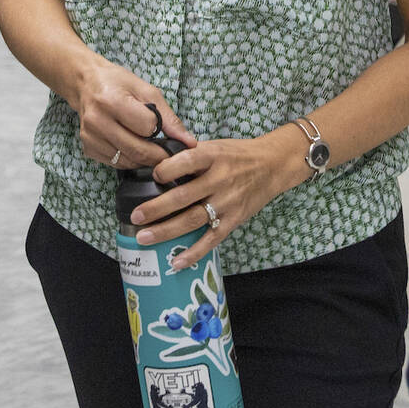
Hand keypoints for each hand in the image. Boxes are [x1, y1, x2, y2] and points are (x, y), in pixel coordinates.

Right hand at [72, 58, 196, 169]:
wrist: (87, 83)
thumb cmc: (118, 83)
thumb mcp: (147, 91)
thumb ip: (169, 118)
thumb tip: (189, 142)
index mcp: (112, 101)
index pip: (147, 127)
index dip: (160, 130)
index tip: (166, 131)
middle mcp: (98, 121)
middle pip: (138, 150)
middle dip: (159, 155)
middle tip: (169, 153)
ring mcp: (90, 137)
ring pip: (127, 161)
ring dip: (145, 160)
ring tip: (152, 149)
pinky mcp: (88, 148)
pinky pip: (115, 163)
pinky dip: (130, 160)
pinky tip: (133, 148)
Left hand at [129, 126, 312, 270]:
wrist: (273, 165)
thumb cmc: (238, 154)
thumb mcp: (215, 145)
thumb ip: (189, 154)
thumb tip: (155, 162)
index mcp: (213, 156)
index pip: (186, 162)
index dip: (166, 169)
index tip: (152, 174)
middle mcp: (220, 180)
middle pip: (183, 196)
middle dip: (156, 208)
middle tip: (135, 216)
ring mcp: (227, 202)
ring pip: (192, 220)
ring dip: (166, 231)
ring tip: (143, 237)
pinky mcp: (234, 220)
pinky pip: (211, 239)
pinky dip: (194, 252)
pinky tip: (176, 262)